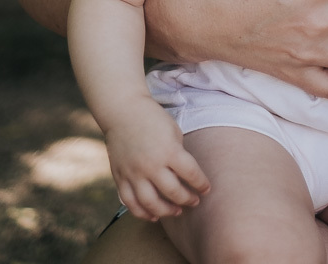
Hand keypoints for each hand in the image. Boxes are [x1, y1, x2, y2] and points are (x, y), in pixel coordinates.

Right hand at [105, 98, 209, 221]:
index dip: (201, 184)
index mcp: (169, 150)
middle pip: (173, 192)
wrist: (124, 111)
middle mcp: (151, 165)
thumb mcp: (173, 131)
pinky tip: (153, 215)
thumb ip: (178, 154)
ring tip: (176, 211)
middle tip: (194, 202)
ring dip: (166, 211)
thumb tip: (184, 176)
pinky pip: (130, 203)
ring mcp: (134, 173)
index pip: (191, 174)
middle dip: (187, 199)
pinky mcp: (120, 177)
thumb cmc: (153, 119)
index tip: (206, 189)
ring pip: (151, 204)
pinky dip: (142, 213)